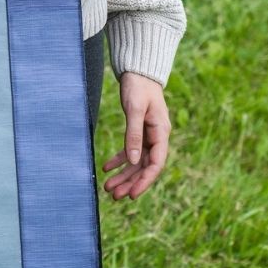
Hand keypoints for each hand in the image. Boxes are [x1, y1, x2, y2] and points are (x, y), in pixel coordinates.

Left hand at [102, 72, 170, 199]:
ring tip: (108, 188)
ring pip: (137, 161)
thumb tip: (132, 160)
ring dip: (124, 175)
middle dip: (131, 182)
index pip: (156, 164)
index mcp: (161, 132)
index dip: (144, 181)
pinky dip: (119, 160)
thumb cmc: (139, 86)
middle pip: (145, 166)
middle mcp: (157, 136)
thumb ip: (134, 134)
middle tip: (114, 196)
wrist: (138, 70)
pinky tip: (106, 168)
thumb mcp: (135, 109)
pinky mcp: (139, 130)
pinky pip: (130, 150)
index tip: (132, 195)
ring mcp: (148, 134)